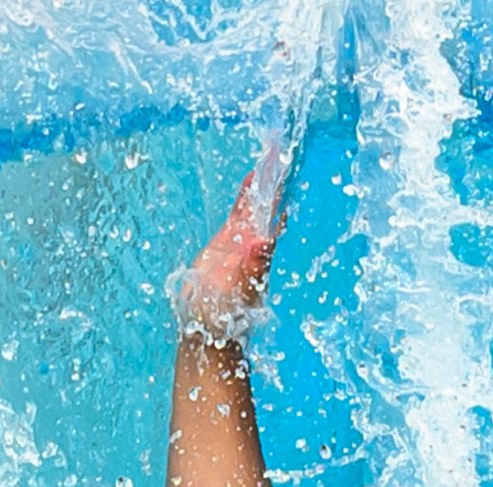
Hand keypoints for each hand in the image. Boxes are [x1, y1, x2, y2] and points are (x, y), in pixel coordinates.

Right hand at [174, 170, 285, 344]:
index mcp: (259, 251)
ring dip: (263, 184)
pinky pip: (239, 214)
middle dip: (274, 181)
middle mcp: (255, 244)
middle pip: (267, 206)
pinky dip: (246, 197)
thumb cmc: (225, 315)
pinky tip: (250, 183)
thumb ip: (251, 265)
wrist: (209, 327)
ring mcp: (241, 242)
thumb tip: (264, 240)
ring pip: (255, 206)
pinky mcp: (226, 244)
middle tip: (282, 152)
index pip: (272, 214)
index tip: (283, 164)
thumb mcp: (238, 289)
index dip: (277, 190)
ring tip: (272, 160)